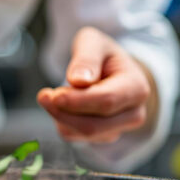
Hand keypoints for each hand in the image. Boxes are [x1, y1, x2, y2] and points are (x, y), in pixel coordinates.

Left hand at [37, 27, 155, 143]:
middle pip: (92, 125)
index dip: (78, 101)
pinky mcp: (101, 137)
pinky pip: (74, 135)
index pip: (106, 101)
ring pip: (81, 133)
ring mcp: (118, 129)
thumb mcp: (94, 43)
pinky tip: (61, 103)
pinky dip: (60, 120)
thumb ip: (87, 58)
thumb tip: (78, 80)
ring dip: (59, 115)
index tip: (54, 95)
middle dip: (63, 112)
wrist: (114, 72)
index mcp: (136, 88)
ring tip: (50, 94)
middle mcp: (132, 114)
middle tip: (43, 95)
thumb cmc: (104, 56)